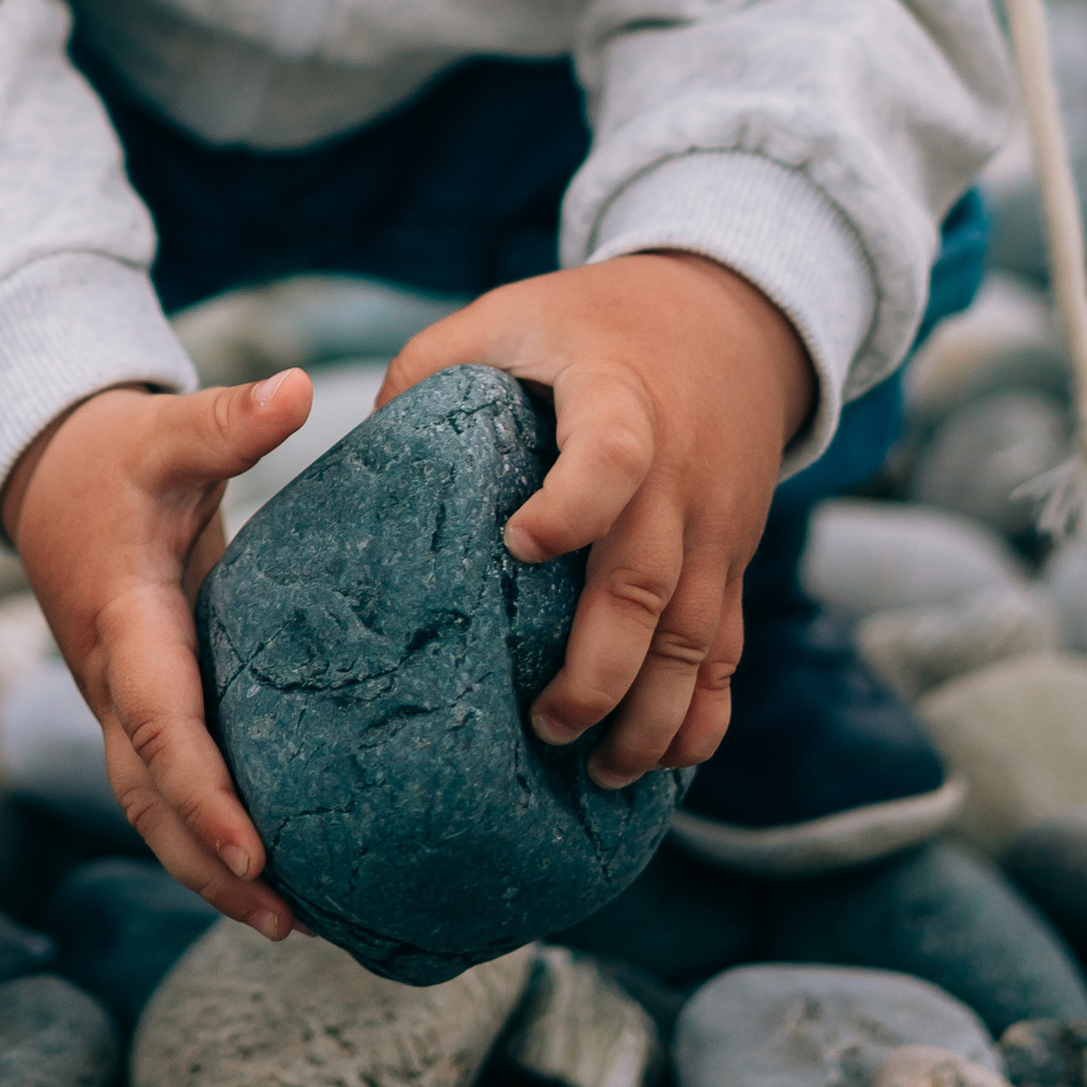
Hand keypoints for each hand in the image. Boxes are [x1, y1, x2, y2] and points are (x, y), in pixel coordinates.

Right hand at [0, 368, 311, 937]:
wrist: (45, 470)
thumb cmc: (115, 455)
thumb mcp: (167, 431)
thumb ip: (230, 420)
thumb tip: (299, 389)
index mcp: (123, 621)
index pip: (161, 722)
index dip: (204, 790)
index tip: (254, 848)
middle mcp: (111, 678)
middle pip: (147, 796)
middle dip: (207, 864)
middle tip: (285, 917)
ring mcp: (117, 700)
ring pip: (148, 805)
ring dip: (204, 867)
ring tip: (286, 920)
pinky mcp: (137, 704)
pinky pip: (164, 785)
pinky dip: (204, 833)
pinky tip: (265, 871)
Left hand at [378, 254, 813, 788]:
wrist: (728, 318)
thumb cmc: (592, 323)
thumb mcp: (509, 315)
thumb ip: (429, 367)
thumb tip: (355, 452)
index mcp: (618, 399)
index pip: (611, 455)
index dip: (573, 507)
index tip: (519, 545)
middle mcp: (677, 473)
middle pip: (648, 583)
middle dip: (600, 670)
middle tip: (545, 725)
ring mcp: (715, 525)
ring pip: (696, 637)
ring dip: (654, 716)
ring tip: (599, 771)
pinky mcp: (731, 561)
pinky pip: (729, 651)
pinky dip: (705, 717)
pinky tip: (663, 768)